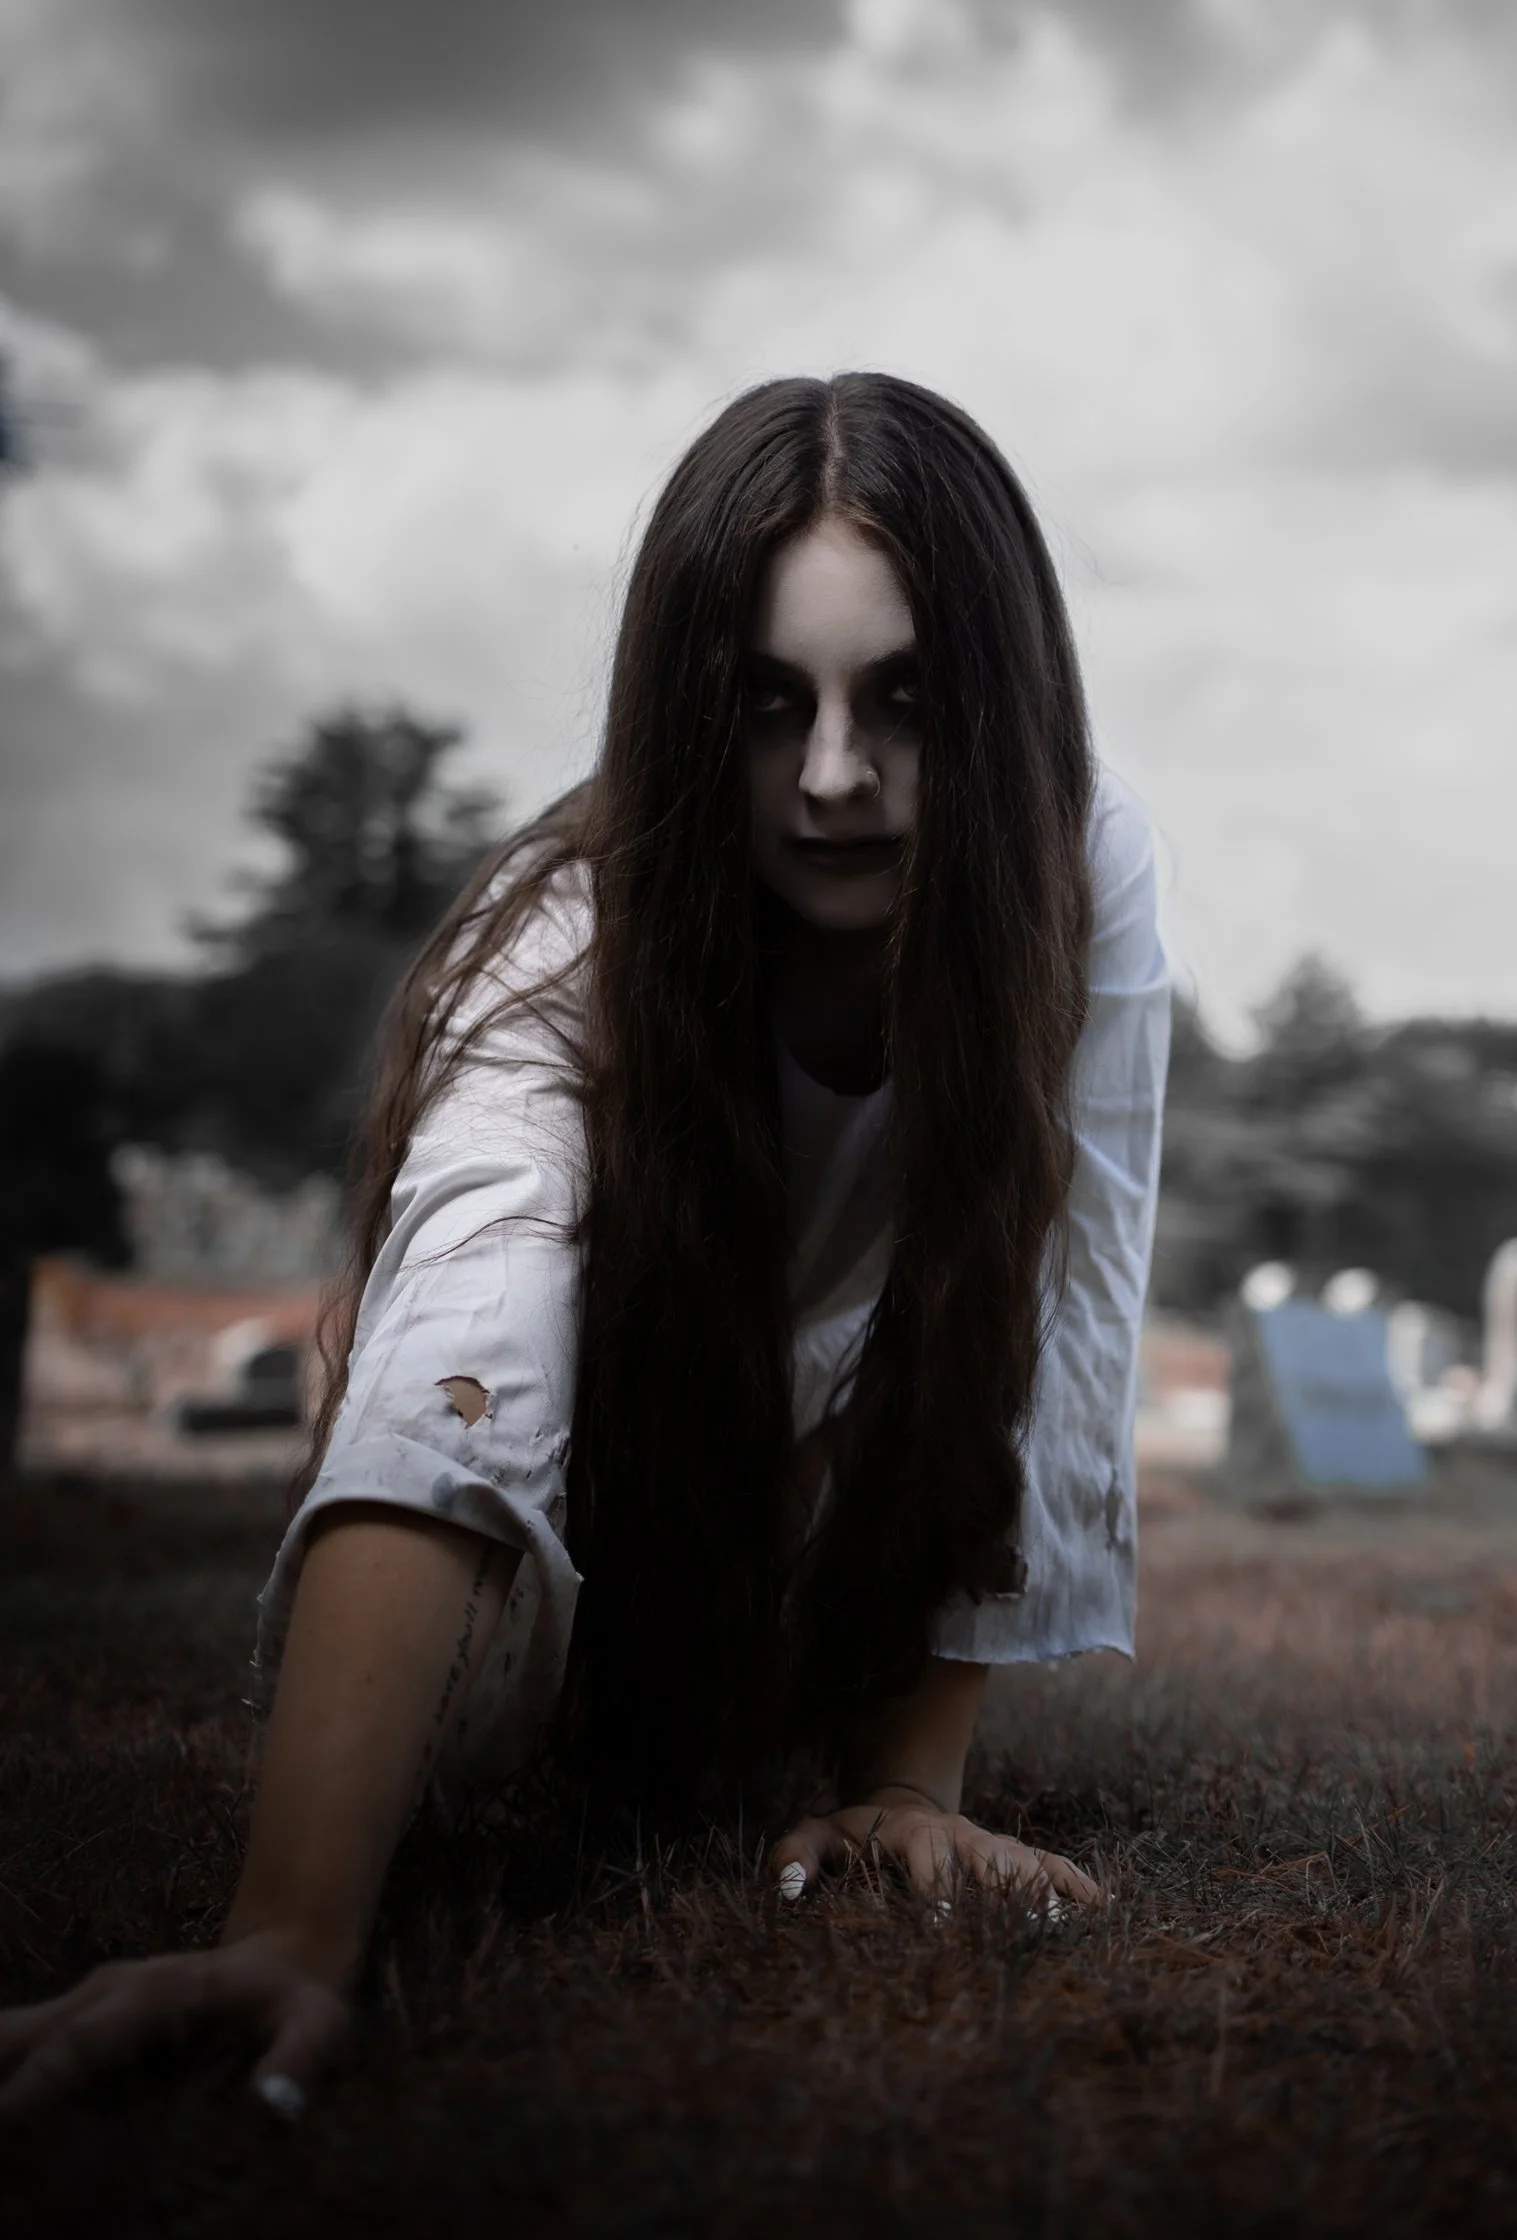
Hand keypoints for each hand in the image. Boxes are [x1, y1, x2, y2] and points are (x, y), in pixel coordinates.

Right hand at [0, 1929, 350, 2122]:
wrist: (285, 1957)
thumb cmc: (296, 1999)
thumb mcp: (317, 2023)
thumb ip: (299, 2058)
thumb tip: (270, 2105)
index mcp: (160, 1991)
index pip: (86, 2038)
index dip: (41, 2080)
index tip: (4, 2117)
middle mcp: (114, 1991)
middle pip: (31, 2031)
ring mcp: (95, 2003)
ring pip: (21, 2034)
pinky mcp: (88, 2022)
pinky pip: (33, 2049)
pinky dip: (9, 2076)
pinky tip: (6, 2120)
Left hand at [770, 1787, 1103, 1912]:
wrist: (897, 1804)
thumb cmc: (852, 1836)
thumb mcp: (817, 1836)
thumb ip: (795, 1855)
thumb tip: (785, 1888)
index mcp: (915, 1835)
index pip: (929, 1863)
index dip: (936, 1893)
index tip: (943, 1926)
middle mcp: (960, 1837)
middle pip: (989, 1864)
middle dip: (1005, 1895)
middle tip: (1028, 1931)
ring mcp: (991, 1845)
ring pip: (1024, 1864)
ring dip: (1045, 1893)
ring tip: (1066, 1926)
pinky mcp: (1012, 1854)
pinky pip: (1050, 1864)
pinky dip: (1075, 1883)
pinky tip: (1101, 1909)